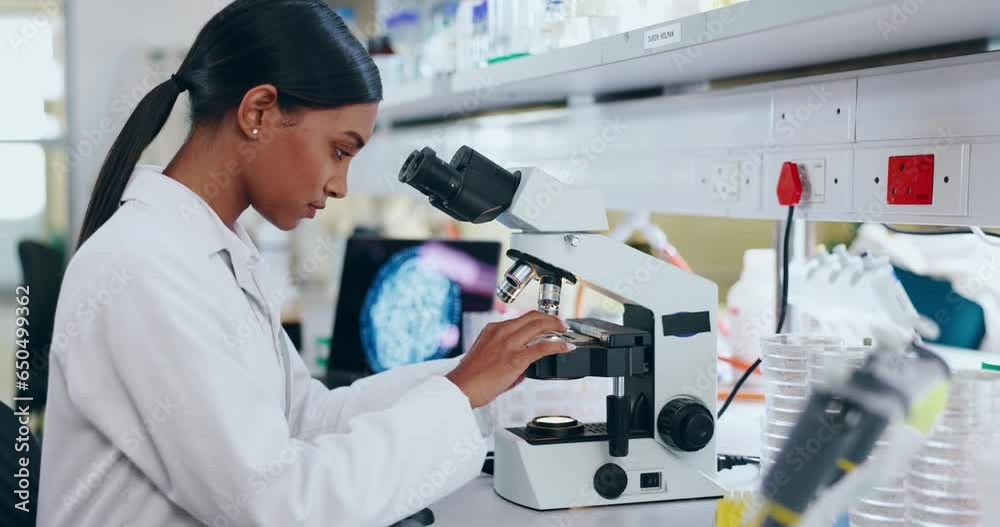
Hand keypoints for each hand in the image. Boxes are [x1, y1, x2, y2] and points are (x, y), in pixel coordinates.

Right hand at [446, 311, 574, 407]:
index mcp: (492, 330)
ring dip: (556, 326)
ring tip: (566, 330)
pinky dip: (557, 345)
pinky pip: (542, 347)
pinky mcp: (516, 359)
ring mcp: (509, 344)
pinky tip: (566, 346)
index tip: (546, 321)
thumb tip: (522, 369)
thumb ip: (504, 356)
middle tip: (561, 323)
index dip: (537, 318)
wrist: (461, 388)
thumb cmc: (469, 378)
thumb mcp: (485, 356)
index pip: (520, 318)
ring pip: (539, 326)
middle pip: (532, 316)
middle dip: (550, 318)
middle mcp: (501, 332)